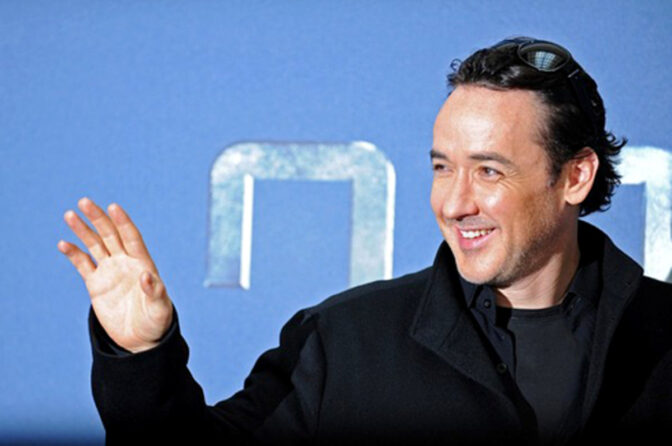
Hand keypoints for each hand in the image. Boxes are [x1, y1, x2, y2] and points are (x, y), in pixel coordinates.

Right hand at [58, 197, 173, 352]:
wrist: (141, 339)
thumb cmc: (156, 322)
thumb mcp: (159, 309)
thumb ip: (154, 292)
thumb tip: (146, 275)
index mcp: (143, 264)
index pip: (132, 238)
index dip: (123, 223)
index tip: (113, 207)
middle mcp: (125, 263)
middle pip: (110, 235)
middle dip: (98, 218)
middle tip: (84, 201)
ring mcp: (110, 272)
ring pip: (94, 245)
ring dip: (83, 230)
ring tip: (69, 214)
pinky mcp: (96, 285)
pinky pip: (83, 265)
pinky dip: (74, 254)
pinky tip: (63, 243)